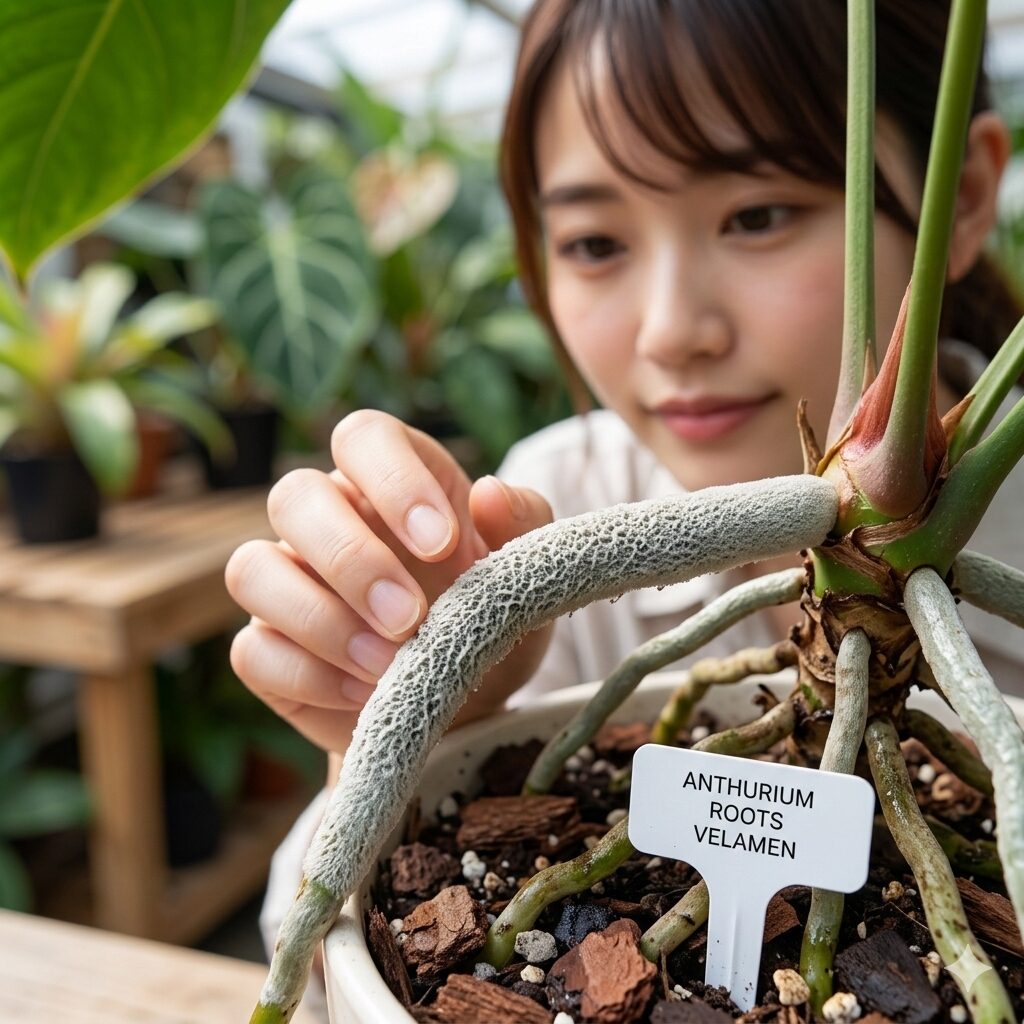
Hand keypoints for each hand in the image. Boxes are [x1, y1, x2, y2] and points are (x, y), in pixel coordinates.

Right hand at [226, 410, 553, 752]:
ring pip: (252, 569)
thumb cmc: (494, 619)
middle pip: (293, 496)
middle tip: (411, 618)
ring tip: (390, 665)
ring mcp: (289, 581)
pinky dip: (310, 676)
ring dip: (321, 620)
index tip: (442, 544)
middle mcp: (329, 517)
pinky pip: (252, 649)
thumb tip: (488, 493)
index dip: (393, 481)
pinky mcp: (268, 648)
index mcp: (391, 479)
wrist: (470, 706)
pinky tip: (366, 697)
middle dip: (352, 561)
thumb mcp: (528, 573)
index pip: (363, 436)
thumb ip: (522, 523)